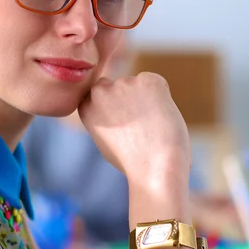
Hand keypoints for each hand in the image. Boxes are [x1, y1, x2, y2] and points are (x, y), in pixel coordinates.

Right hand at [78, 73, 190, 191]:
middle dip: (130, 99)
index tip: (124, 127)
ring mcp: (123, 83)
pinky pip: (157, 83)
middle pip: (120, 86)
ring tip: (151, 126)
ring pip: (139, 84)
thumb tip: (113, 106)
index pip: (101, 93)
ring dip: (147, 99)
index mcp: (86, 106)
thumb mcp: (105, 140)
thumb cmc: (132, 162)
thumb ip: (103, 118)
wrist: (153, 168)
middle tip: (139, 126)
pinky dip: (162, 96)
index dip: (117, 109)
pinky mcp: (147, 80)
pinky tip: (161, 117)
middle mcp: (100, 91)